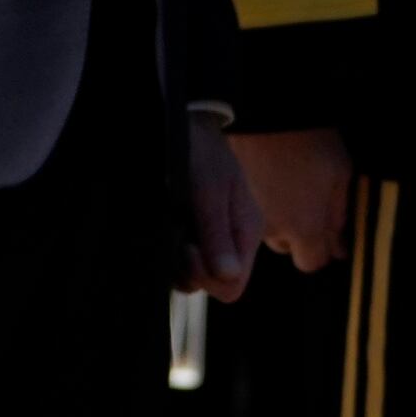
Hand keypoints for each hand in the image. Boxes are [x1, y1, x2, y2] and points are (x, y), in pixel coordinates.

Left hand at [175, 112, 258, 300]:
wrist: (188, 129)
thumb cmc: (200, 155)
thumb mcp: (209, 191)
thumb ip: (218, 235)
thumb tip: (228, 277)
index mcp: (245, 233)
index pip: (233, 287)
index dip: (207, 278)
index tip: (188, 249)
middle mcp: (232, 241)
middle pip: (214, 285)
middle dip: (192, 271)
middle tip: (178, 241)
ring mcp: (215, 239)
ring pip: (196, 278)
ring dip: (178, 264)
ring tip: (172, 232)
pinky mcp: (197, 234)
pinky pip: (185, 262)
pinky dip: (173, 254)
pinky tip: (170, 230)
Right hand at [231, 127, 353, 271]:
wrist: (266, 110)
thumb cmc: (310, 138)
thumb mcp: (341, 172)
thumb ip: (340, 214)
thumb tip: (340, 247)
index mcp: (302, 226)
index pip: (311, 262)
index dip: (322, 249)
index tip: (329, 232)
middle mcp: (272, 228)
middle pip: (287, 247)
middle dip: (299, 234)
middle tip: (309, 203)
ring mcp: (248, 213)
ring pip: (267, 231)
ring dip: (279, 220)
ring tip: (287, 188)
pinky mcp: (233, 198)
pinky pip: (249, 213)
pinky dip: (261, 205)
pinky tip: (270, 181)